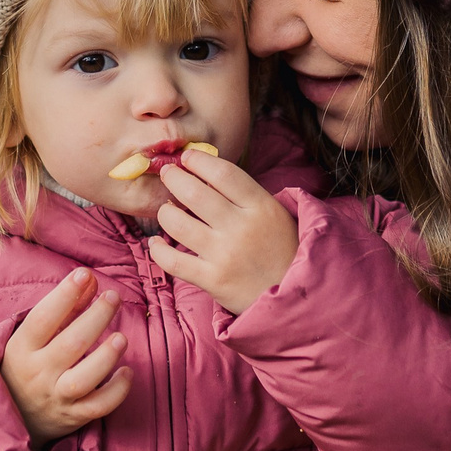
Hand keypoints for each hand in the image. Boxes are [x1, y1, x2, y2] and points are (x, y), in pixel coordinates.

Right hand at [0, 268, 132, 445]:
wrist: (11, 416)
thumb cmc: (27, 365)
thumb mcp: (34, 336)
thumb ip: (65, 307)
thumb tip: (89, 278)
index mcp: (22, 348)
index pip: (42, 318)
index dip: (64, 295)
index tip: (84, 274)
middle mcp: (37, 373)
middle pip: (70, 345)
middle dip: (95, 318)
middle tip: (113, 297)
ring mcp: (55, 397)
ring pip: (82, 380)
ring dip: (105, 357)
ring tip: (122, 338)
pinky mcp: (72, 417)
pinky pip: (98, 407)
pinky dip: (116, 391)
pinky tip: (127, 372)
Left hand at [145, 149, 298, 313]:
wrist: (293, 294)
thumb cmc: (281, 249)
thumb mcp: (274, 214)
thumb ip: (245, 195)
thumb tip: (205, 173)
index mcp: (260, 206)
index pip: (223, 173)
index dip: (199, 160)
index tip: (187, 157)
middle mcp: (241, 227)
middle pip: (194, 192)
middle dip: (173, 177)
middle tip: (167, 174)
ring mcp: (225, 254)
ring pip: (177, 223)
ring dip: (164, 212)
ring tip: (167, 209)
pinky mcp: (213, 280)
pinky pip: (173, 261)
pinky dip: (158, 250)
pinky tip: (157, 243)